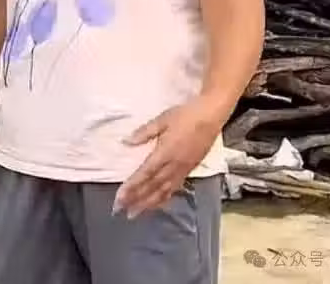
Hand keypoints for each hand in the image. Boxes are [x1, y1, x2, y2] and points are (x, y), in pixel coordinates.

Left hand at [113, 94, 225, 218]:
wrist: (211, 117)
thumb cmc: (185, 116)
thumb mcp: (162, 119)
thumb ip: (144, 132)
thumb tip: (126, 141)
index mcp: (165, 153)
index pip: (145, 174)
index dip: (131, 188)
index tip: (119, 199)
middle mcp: (173, 166)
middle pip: (152, 187)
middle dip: (136, 200)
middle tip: (120, 211)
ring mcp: (183, 170)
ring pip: (163, 191)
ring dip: (148, 204)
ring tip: (135, 213)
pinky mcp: (190, 170)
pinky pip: (174, 188)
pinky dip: (164, 198)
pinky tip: (158, 203)